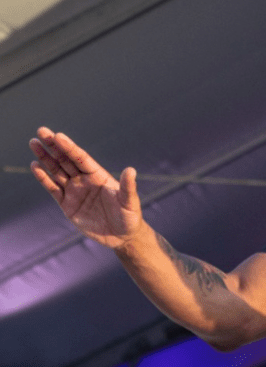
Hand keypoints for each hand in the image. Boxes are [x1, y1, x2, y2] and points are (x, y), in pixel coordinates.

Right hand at [29, 127, 141, 248]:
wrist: (121, 235)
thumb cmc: (129, 215)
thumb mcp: (129, 201)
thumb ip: (127, 186)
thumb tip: (131, 170)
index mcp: (99, 175)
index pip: (81, 158)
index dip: (70, 147)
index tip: (58, 135)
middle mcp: (85, 180)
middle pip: (66, 160)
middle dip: (54, 146)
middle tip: (41, 131)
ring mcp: (75, 191)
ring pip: (57, 171)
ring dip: (45, 158)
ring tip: (34, 143)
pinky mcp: (67, 204)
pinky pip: (53, 189)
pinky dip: (44, 178)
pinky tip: (35, 167)